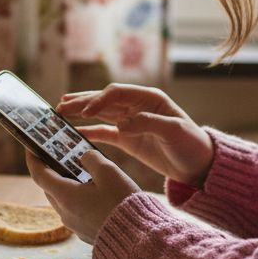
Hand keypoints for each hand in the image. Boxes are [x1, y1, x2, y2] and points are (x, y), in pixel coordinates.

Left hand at [25, 150, 139, 242]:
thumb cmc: (122, 203)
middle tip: (60, 155)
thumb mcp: (109, 172)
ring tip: (81, 171)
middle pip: (50, 187)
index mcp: (66, 196)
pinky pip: (75, 211)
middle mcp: (65, 212)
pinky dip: (78, 198)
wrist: (138, 238)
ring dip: (67, 185)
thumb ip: (92, 159)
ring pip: (62, 200)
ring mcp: (74, 225)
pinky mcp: (85, 232)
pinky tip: (93, 191)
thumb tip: (83, 158)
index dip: (33, 158)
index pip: (39, 174)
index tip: (31, 147)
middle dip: (52, 170)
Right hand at [57, 84, 214, 186]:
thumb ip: (149, 123)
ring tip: (59, 112)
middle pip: (104, 100)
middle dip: (82, 102)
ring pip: (100, 114)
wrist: (198, 165)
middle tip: (60, 107)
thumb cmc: (191, 144)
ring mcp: (131, 122)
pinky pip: (104, 132)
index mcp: (149, 98)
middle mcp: (137, 106)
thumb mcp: (174, 131)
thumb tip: (122, 123)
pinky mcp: (128, 139)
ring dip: (80, 112)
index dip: (99, 100)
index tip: (85, 111)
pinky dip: (89, 132)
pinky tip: (73, 133)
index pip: (117, 93)